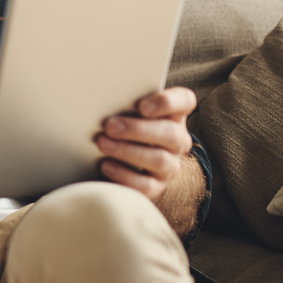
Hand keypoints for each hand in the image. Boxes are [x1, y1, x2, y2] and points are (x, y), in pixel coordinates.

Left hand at [96, 86, 195, 200]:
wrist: (122, 159)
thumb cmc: (123, 123)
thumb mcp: (125, 110)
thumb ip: (122, 101)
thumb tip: (98, 96)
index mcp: (173, 113)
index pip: (184, 101)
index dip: (167, 102)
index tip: (142, 106)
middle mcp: (177, 139)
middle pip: (170, 133)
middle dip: (138, 130)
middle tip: (110, 126)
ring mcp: (170, 164)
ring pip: (159, 160)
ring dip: (128, 151)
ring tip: (102, 143)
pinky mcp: (157, 185)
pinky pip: (146, 185)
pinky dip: (124, 175)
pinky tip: (105, 165)